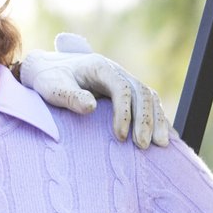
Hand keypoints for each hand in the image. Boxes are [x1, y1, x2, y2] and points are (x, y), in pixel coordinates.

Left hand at [19, 33, 171, 148]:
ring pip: (150, 98)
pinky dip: (158, 119)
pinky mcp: (127, 93)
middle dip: (145, 120)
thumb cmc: (48, 79)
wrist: (48, 71)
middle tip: (142, 146)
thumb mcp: (52, 87)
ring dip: (157, 121)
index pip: (121, 88)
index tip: (120, 137)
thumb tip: (91, 106)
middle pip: (142, 93)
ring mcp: (124, 81)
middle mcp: (117, 72)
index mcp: (100, 67)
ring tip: (160, 145)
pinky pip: (149, 104)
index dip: (124, 112)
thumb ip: (69, 96)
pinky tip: (164, 137)